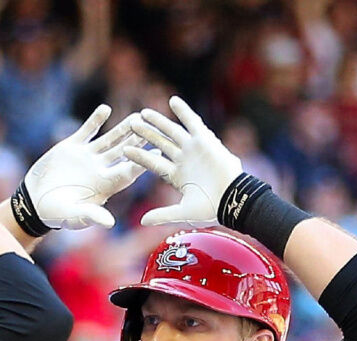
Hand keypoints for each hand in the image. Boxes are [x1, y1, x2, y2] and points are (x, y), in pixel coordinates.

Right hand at [23, 104, 152, 229]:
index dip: (142, 163)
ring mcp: (87, 157)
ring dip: (123, 129)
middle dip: (138, 141)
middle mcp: (99, 169)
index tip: (157, 153)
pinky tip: (105, 109)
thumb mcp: (73, 217)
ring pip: (110, 140)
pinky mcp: (72, 147)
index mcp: (104, 186)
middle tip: (154, 128)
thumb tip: (109, 223)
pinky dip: (95, 121)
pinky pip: (87, 131)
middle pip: (124, 153)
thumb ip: (91, 216)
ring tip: (137, 116)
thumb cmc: (56, 214)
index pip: (127, 172)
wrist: (33, 202)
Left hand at [125, 96, 242, 225]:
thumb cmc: (211, 208)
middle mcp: (183, 160)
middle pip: (160, 144)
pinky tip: (172, 101)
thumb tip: (142, 222)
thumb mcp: (182, 212)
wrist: (232, 199)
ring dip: (158, 122)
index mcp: (176, 175)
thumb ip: (162, 215)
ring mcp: (193, 149)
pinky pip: (193, 122)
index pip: (153, 163)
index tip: (125, 149)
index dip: (139, 156)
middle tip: (130, 124)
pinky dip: (184, 111)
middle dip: (146, 134)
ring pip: (172, 132)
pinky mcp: (205, 140)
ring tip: (143, 113)